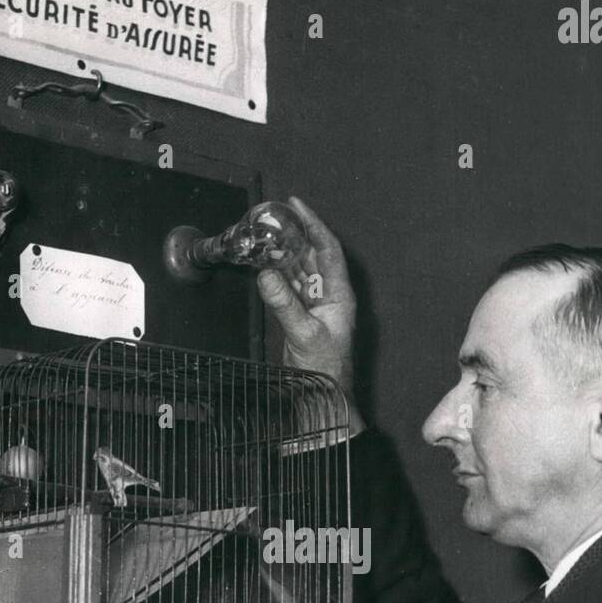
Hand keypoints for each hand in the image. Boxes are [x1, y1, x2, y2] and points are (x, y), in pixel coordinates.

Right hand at [257, 197, 362, 432]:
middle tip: (275, 217)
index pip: (327, 249)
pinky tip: (263, 264)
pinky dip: (276, 273)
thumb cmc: (325, 370)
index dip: (313, 224)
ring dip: (284, 252)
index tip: (296, 206)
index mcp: (338, 294)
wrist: (323, 396)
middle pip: (312, 254)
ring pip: (299, 269)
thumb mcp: (303, 333)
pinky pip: (288, 286)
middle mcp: (328, 295)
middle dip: (295, 234)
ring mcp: (315, 305)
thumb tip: (265, 275)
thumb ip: (284, 304)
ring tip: (265, 235)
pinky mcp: (301, 315)